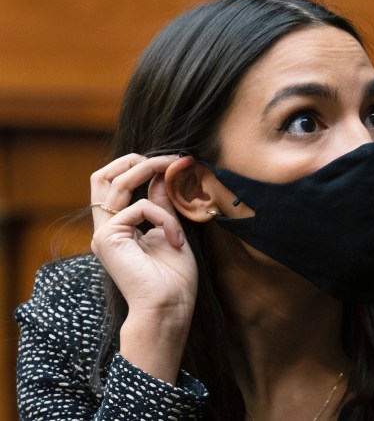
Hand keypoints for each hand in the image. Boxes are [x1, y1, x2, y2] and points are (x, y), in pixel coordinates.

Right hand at [90, 153, 197, 382]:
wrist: (169, 309)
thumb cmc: (174, 280)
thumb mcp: (171, 231)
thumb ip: (162, 204)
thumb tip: (162, 173)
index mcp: (120, 228)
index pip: (114, 183)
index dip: (140, 165)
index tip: (173, 162)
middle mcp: (106, 229)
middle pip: (102, 176)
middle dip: (136, 160)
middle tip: (169, 159)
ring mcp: (104, 234)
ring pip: (116, 182)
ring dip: (150, 170)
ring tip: (175, 172)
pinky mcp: (108, 239)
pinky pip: (140, 207)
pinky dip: (164, 217)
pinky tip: (176, 239)